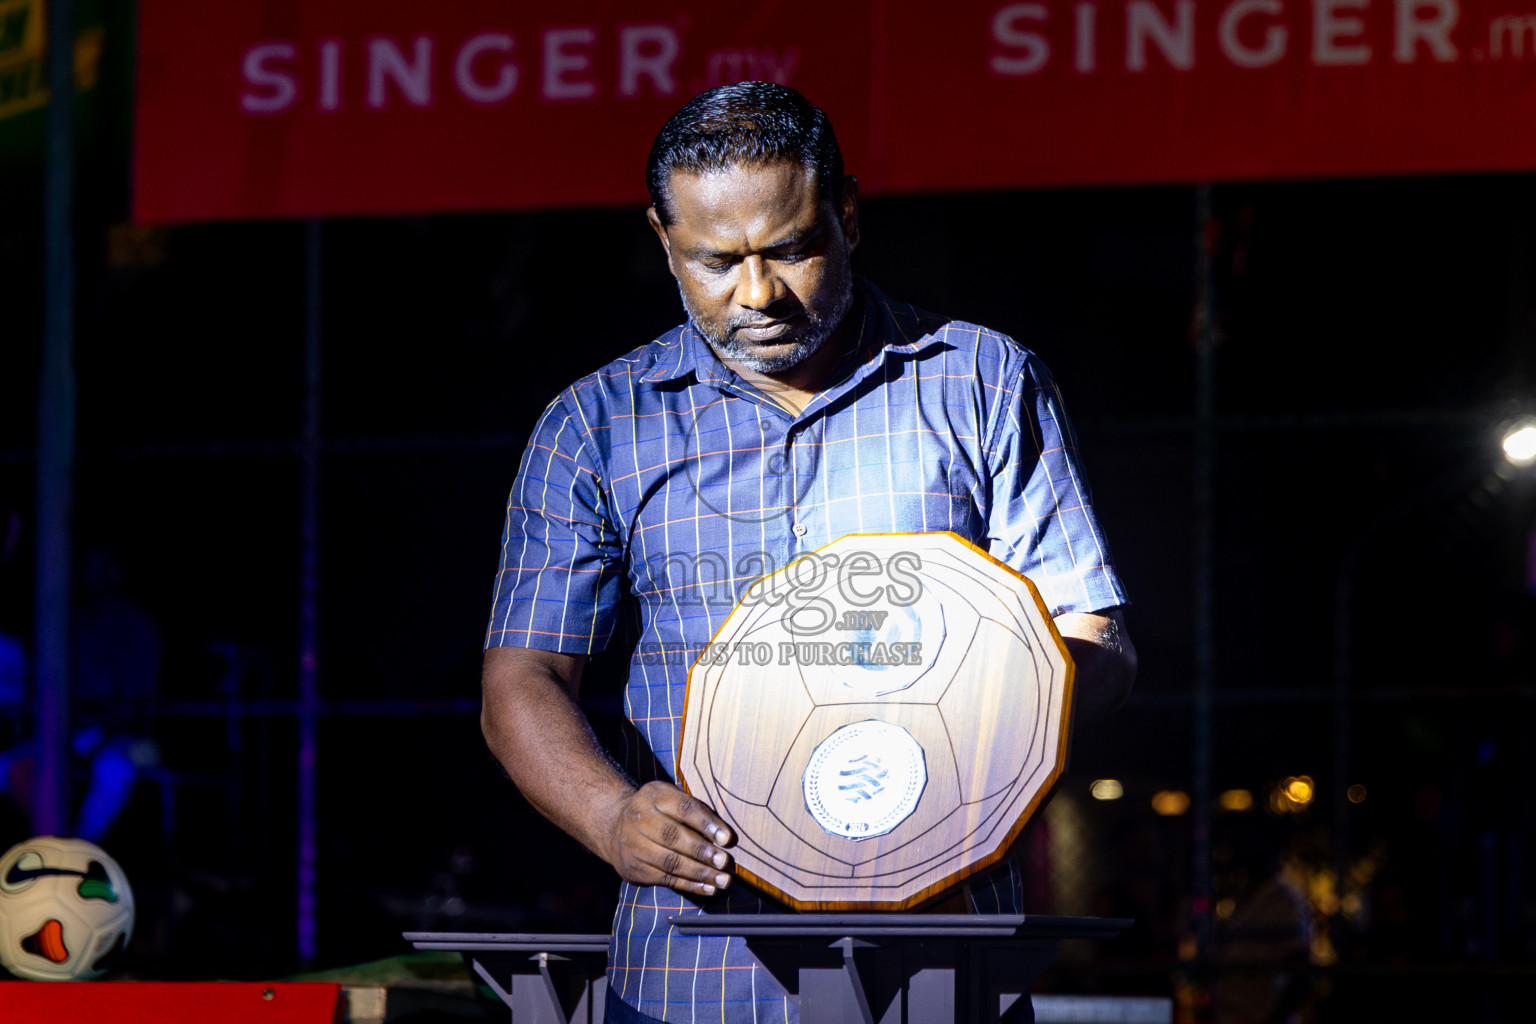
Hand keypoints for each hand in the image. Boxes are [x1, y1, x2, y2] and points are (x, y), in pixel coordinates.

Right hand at [604, 782, 735, 897]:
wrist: (616, 826)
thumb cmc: (658, 811)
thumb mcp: (671, 799)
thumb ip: (695, 812)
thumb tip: (725, 837)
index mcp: (654, 795)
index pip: (683, 808)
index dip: (706, 823)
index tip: (727, 838)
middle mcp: (639, 818)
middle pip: (673, 836)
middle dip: (702, 851)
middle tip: (725, 862)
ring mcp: (633, 845)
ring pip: (670, 862)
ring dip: (700, 873)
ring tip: (723, 880)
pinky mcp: (633, 868)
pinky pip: (665, 879)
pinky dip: (690, 885)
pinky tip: (709, 888)